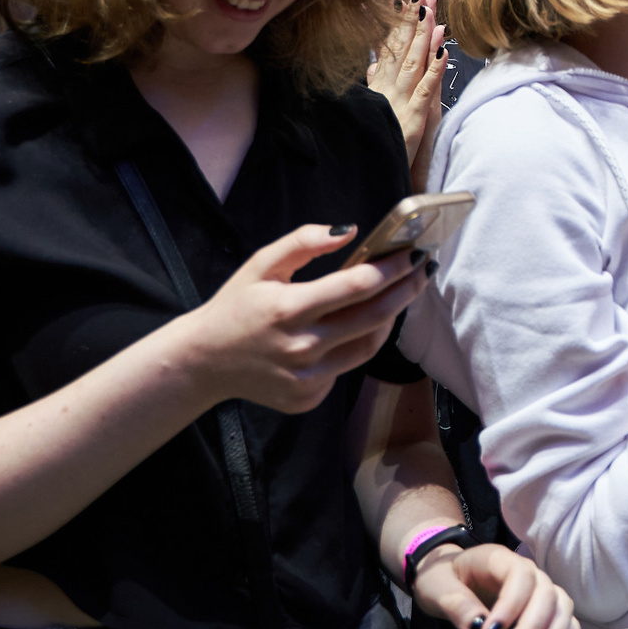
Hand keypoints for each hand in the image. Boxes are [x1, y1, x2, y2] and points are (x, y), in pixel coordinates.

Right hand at [172, 229, 428, 412]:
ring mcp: (306, 377)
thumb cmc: (236, 306)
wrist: (203, 362)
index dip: (391, 269)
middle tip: (424, 271)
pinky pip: (345, 369)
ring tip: (400, 295)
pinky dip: (356, 346)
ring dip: (389, 319)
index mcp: (288, 309)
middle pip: (373, 318)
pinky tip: (358, 327)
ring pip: (367, 347)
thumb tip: (351, 230)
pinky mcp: (307, 398)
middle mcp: (301, 347)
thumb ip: (304, 242)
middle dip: (406, 291)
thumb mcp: (261, 264)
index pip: (356, 286)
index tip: (412, 253)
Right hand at [369, 0, 445, 173]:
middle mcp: (388, 88)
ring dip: (423, 35)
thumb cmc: (376, 141)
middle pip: (400, 46)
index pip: (388, 43)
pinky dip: (434, 70)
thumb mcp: (371, 109)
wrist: (368, 173)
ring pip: (413, 62)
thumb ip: (373, 85)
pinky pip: (426, 90)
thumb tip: (373, 64)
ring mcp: (400, 102)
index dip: (394, 18)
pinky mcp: (413, 119)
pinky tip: (442, 51)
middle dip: (411, 17)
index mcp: (380, 85)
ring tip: (432, 9)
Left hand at [411, 542, 580, 628]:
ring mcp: (541, 590)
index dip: (510, 606)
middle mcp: (528, 572)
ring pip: (561, 610)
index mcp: (498, 559)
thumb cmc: (442, 580)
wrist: (450, 578)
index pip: (519, 576)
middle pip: (545, 595)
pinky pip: (566, 624)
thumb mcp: (437, 589)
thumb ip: (457, 605)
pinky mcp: (546, 611)